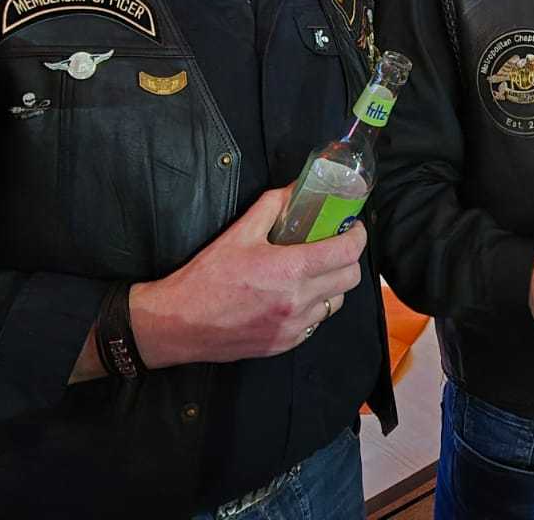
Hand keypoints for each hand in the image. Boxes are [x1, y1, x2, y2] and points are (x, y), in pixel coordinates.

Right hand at [130, 187, 365, 367]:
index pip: (347, 252)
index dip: (356, 236)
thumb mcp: (239, 233)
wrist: (177, 324)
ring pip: (335, 302)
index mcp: (291, 270)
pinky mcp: (285, 344)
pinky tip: (294, 296)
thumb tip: (295, 189)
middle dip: (348, 258)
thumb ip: (272, 206)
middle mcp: (298, 302)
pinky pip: (315, 323)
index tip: (351, 227)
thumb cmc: (206, 278)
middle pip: (351, 278)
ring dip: (332, 284)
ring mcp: (294, 327)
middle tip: (333, 245)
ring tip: (313, 272)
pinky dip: (313, 307)